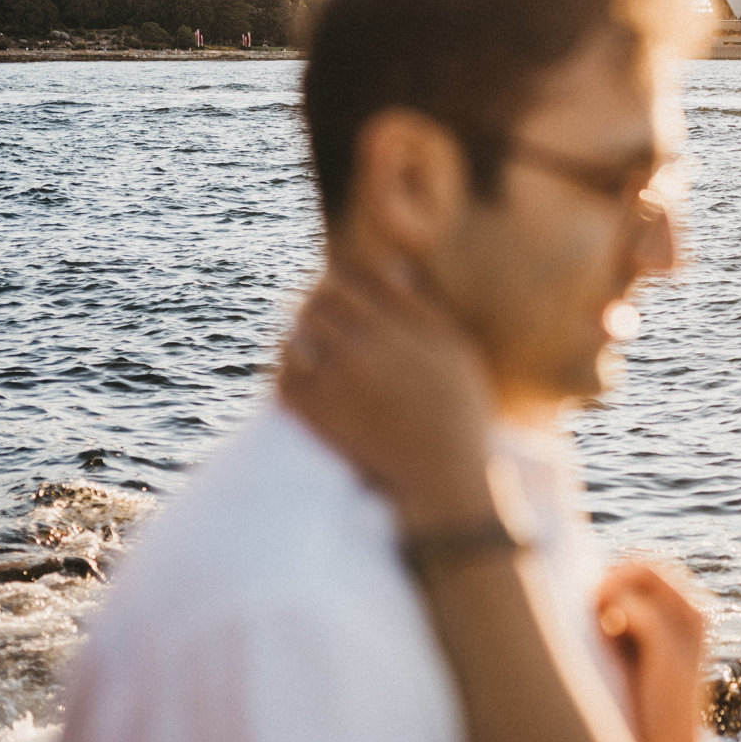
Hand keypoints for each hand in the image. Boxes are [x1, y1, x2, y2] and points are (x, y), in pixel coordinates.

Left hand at [279, 262, 498, 532]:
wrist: (441, 475)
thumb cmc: (459, 412)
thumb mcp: (456, 352)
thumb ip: (424, 306)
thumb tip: (391, 266)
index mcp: (394, 328)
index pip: (348, 281)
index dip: (338, 278)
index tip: (341, 285)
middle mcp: (361, 349)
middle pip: (315, 303)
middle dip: (312, 300)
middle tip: (316, 307)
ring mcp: (335, 383)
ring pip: (293, 336)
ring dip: (295, 331)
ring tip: (303, 335)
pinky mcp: (316, 415)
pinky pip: (282, 379)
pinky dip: (284, 369)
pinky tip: (296, 371)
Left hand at [597, 561, 710, 741]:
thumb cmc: (646, 702)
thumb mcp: (637, 651)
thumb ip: (625, 616)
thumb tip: (591, 584)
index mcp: (692, 613)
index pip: (652, 567)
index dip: (618, 574)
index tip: (594, 599)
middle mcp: (696, 613)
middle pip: (648, 565)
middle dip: (613, 577)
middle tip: (590, 605)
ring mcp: (686, 628)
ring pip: (643, 574)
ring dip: (611, 588)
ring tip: (595, 614)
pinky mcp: (670, 649)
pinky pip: (637, 610)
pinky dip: (614, 611)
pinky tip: (604, 631)